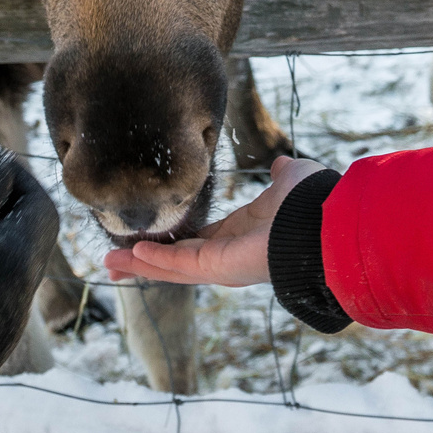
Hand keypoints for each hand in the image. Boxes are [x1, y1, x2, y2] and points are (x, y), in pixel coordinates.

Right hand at [103, 154, 325, 286]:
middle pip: (174, 261)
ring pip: (171, 268)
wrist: (325, 225)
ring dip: (139, 267)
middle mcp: (226, 255)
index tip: (144, 239)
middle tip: (111, 262)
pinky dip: (156, 260)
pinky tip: (132, 254)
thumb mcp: (290, 180)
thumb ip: (280, 175)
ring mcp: (221, 265)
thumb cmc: (311, 204)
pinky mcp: (219, 267)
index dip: (168, 241)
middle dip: (143, 262)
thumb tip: (280, 164)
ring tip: (107, 265)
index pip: (195, 242)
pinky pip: (181, 265)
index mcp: (239, 235)